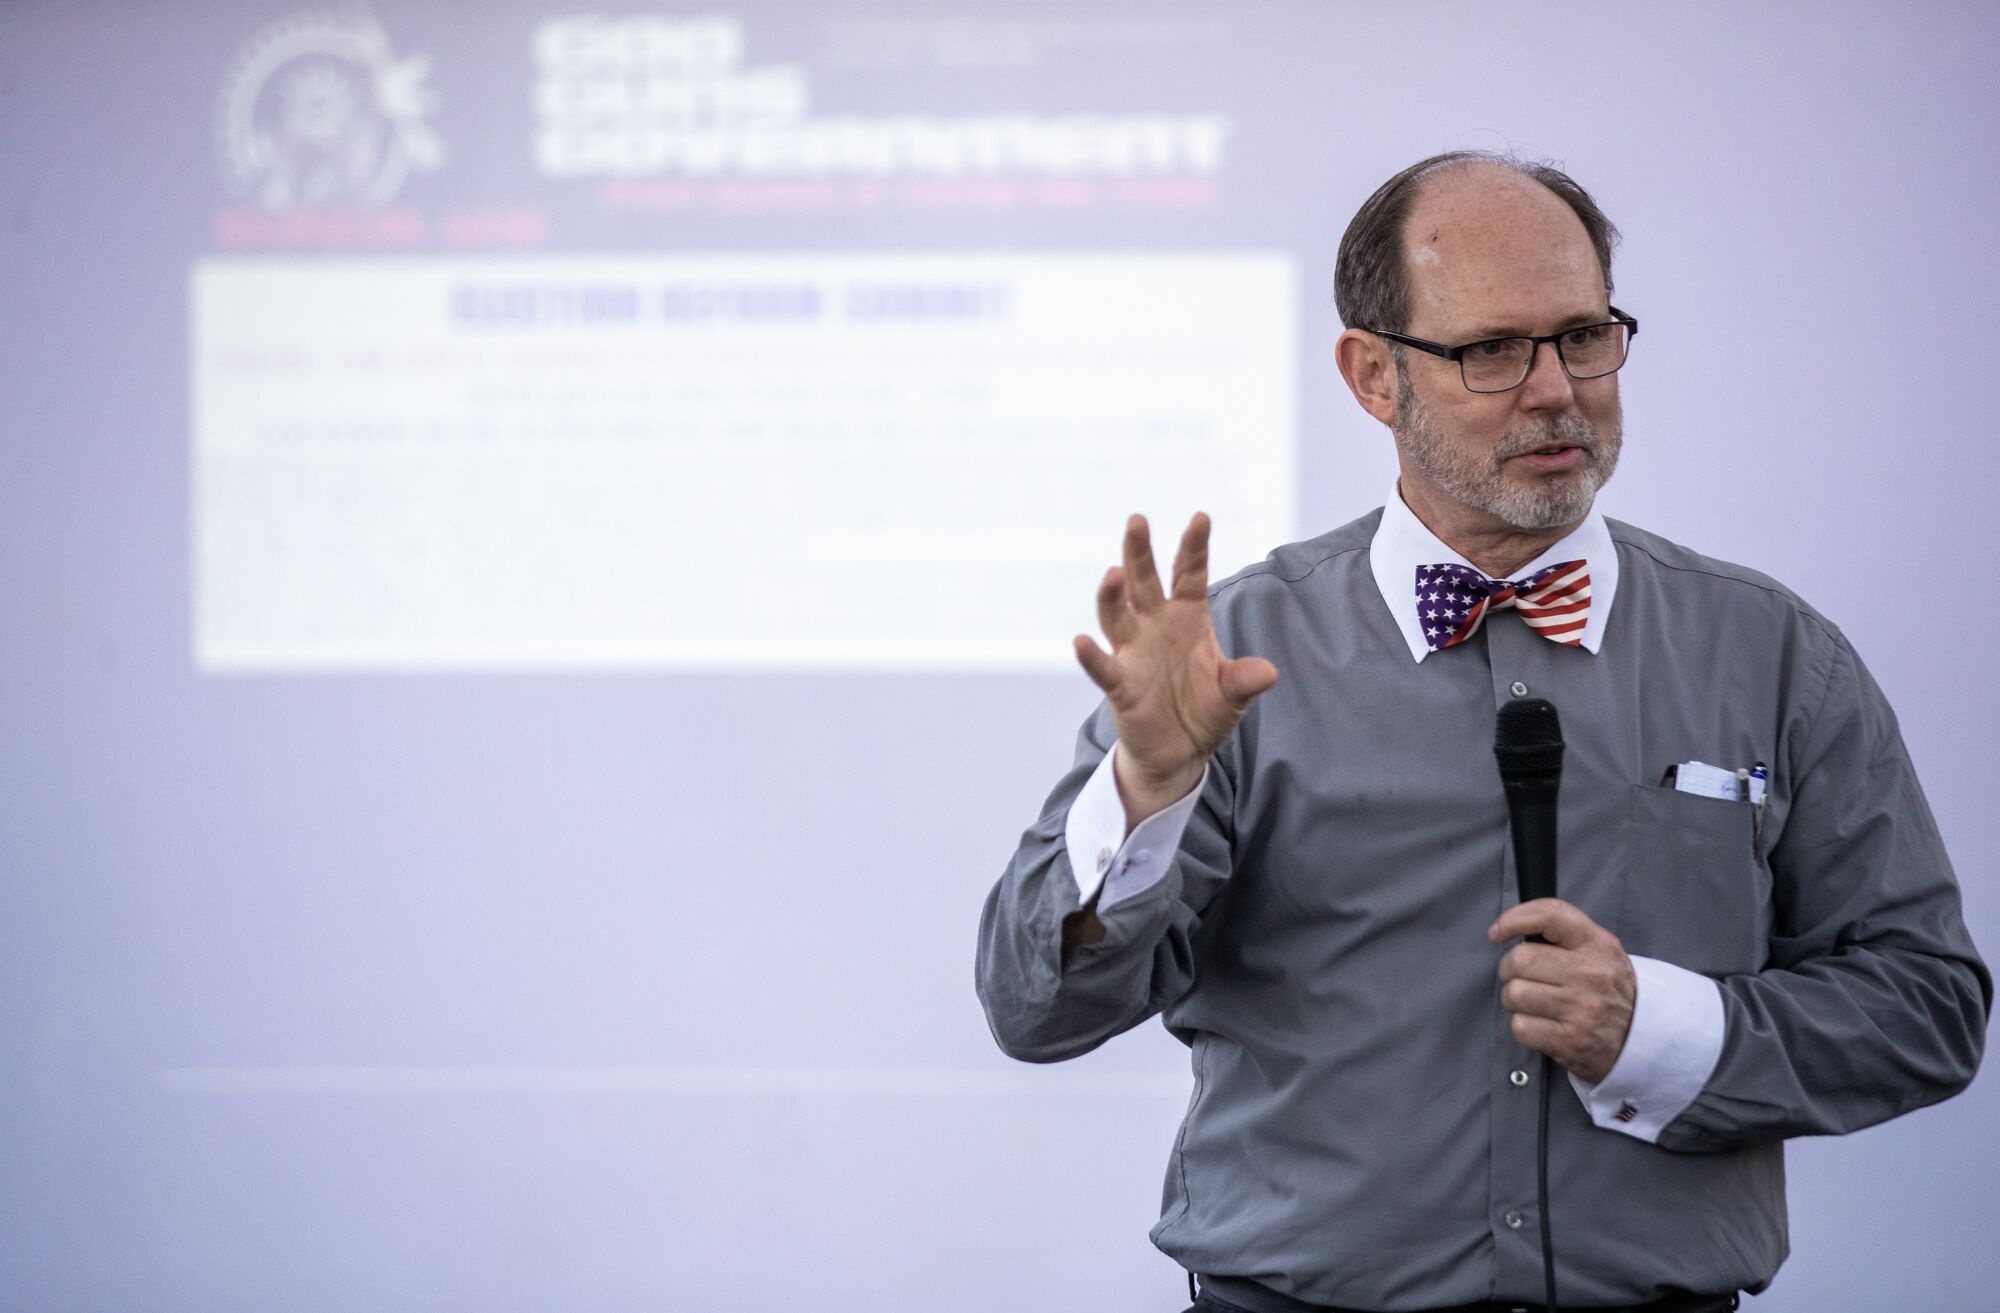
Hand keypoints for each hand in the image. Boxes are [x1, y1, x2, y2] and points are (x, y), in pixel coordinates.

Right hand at [1074, 513, 1277, 827]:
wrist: (1179, 752)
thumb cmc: (1205, 711)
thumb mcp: (1233, 695)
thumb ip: (1244, 680)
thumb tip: (1268, 673)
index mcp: (1187, 617)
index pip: (1189, 574)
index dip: (1193, 547)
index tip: (1200, 517)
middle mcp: (1155, 626)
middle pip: (1143, 582)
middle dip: (1139, 552)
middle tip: (1137, 520)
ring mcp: (1133, 653)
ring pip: (1117, 615)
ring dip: (1112, 595)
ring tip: (1114, 573)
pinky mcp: (1120, 685)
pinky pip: (1103, 667)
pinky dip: (1091, 656)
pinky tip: (1081, 641)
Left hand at [1487, 899, 1635, 1084]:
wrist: (1644, 1039)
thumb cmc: (1610, 991)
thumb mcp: (1601, 951)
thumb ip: (1565, 936)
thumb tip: (1513, 927)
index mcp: (1598, 944)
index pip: (1549, 915)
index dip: (1514, 919)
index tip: (1497, 933)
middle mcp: (1590, 973)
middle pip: (1520, 959)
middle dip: (1510, 970)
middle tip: (1522, 978)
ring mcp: (1581, 1008)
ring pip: (1515, 994)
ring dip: (1515, 1000)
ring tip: (1534, 1004)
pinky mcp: (1571, 1040)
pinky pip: (1520, 1026)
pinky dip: (1523, 1027)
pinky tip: (1542, 1025)